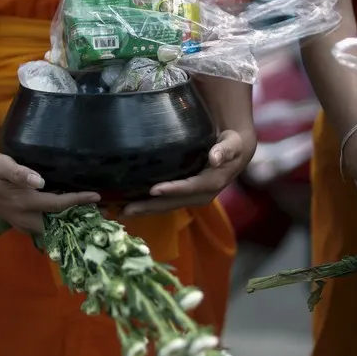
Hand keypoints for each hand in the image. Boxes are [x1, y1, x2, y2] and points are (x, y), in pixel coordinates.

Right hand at [0, 153, 99, 233]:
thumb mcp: (1, 164)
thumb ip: (19, 173)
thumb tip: (39, 181)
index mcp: (23, 203)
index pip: (57, 205)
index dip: (78, 201)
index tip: (97, 196)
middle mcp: (24, 218)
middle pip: (58, 225)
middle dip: (79, 222)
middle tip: (103, 216)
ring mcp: (22, 224)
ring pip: (51, 231)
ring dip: (70, 227)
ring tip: (92, 220)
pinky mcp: (21, 224)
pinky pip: (44, 230)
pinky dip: (59, 227)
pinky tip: (71, 221)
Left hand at [121, 130, 251, 216]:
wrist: (234, 154)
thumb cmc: (231, 144)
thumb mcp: (232, 144)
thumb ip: (226, 149)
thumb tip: (216, 158)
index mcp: (212, 182)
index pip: (190, 188)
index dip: (172, 190)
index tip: (153, 190)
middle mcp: (201, 195)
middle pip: (173, 202)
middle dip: (150, 207)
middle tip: (126, 209)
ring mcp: (191, 198)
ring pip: (166, 206)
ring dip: (145, 210)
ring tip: (121, 211)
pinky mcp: (183, 196)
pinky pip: (164, 203)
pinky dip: (147, 205)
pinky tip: (129, 206)